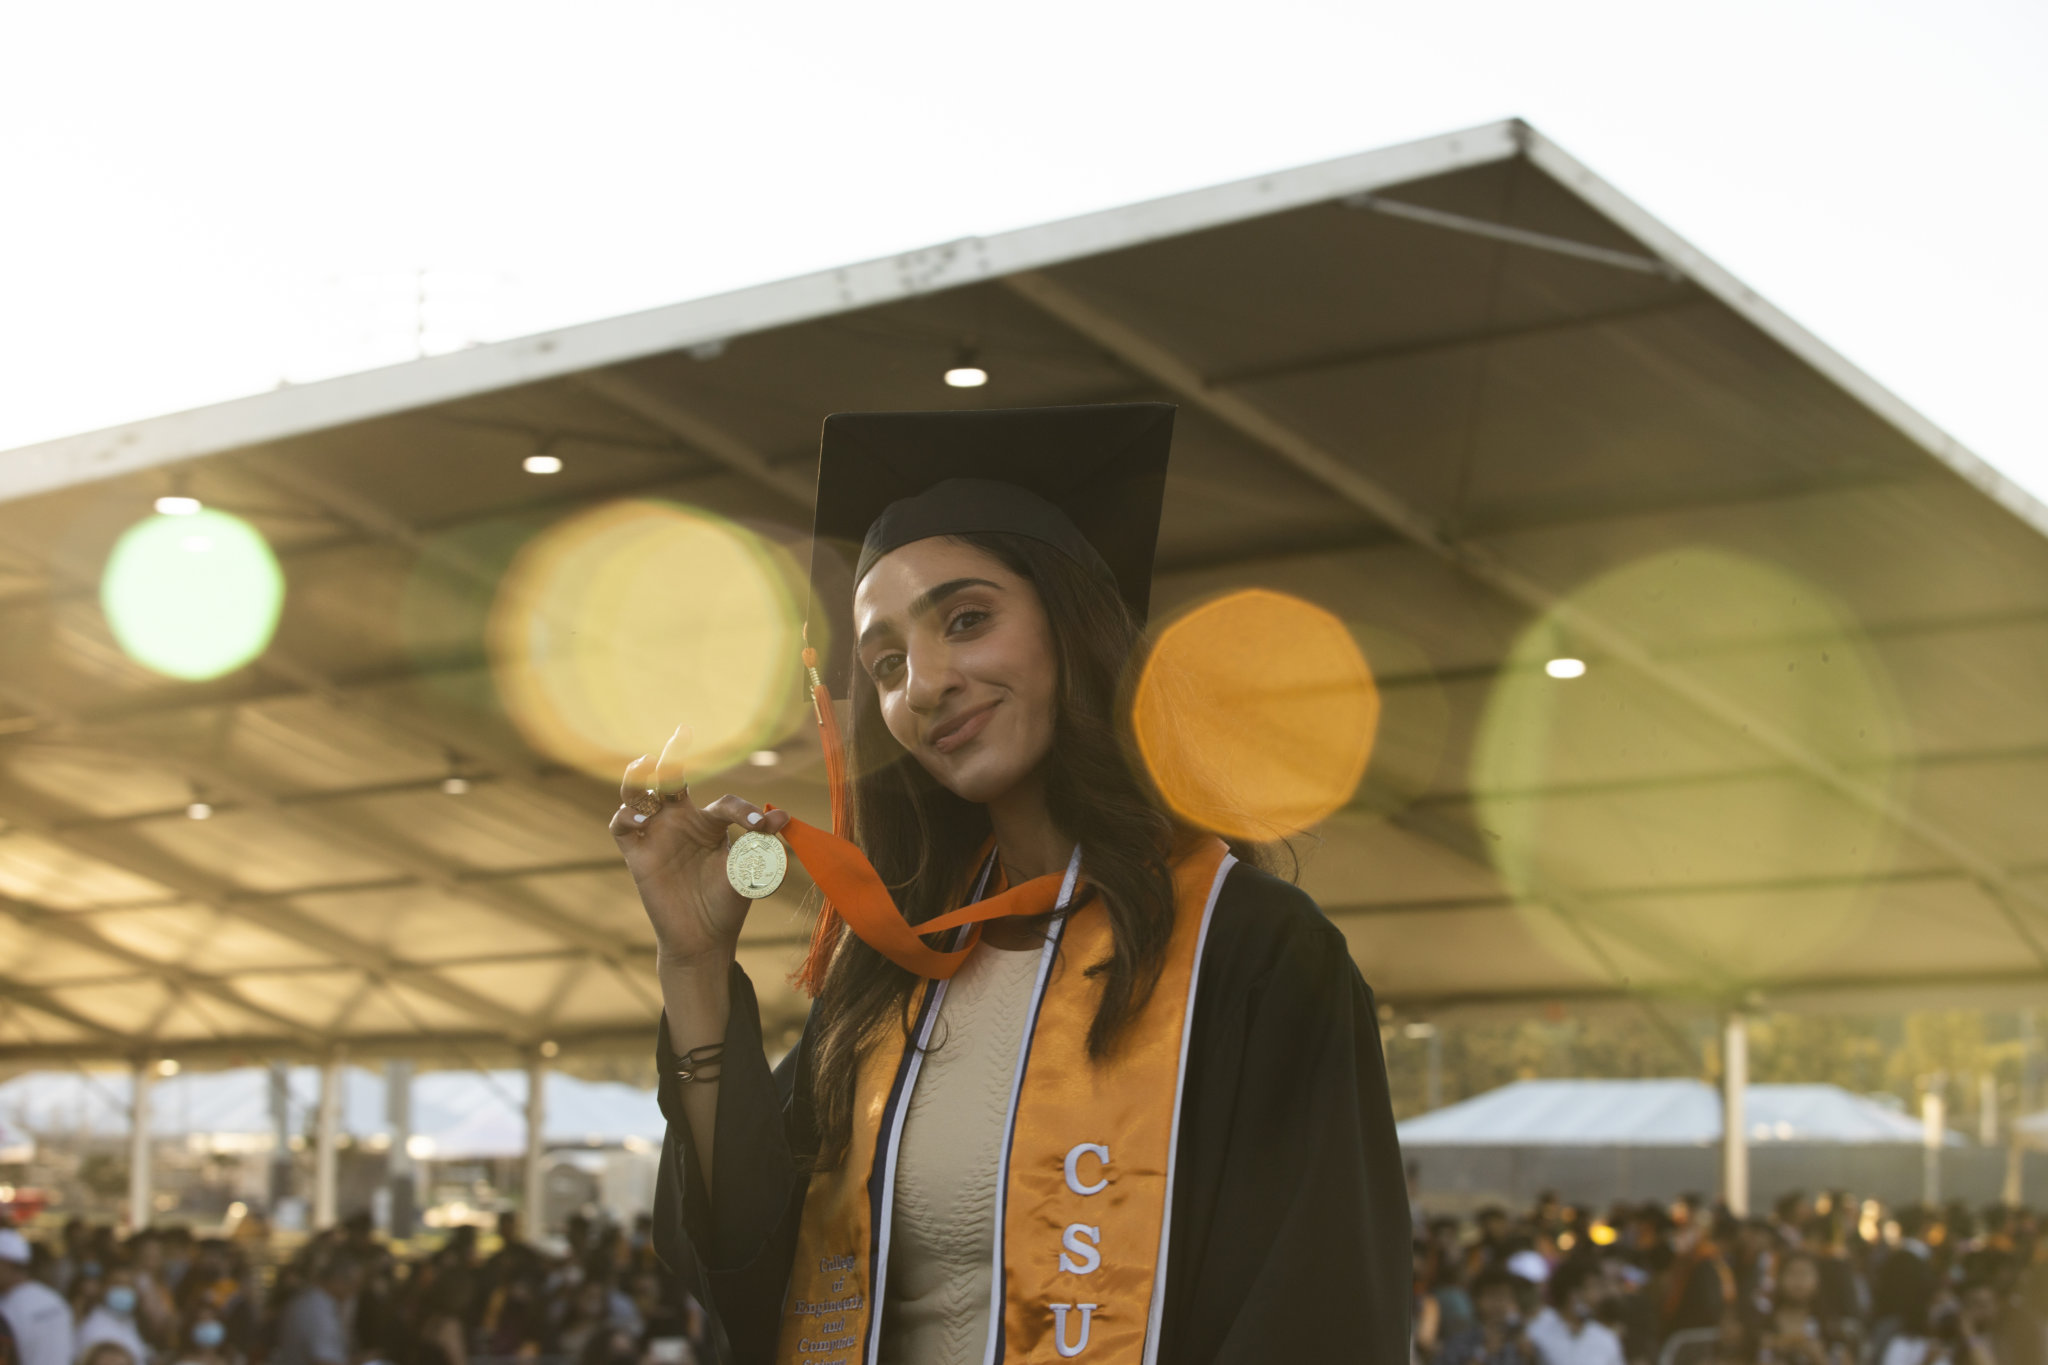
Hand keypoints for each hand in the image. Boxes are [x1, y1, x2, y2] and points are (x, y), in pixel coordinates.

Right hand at [607, 725, 792, 968]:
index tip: (761, 829)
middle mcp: (681, 822)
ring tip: (647, 763)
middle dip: (674, 752)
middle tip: (683, 732)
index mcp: (710, 823)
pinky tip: (640, 818)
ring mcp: (656, 835)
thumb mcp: (749, 872)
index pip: (725, 803)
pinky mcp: (637, 854)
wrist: (704, 939)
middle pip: (671, 777)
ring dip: (639, 775)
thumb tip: (782, 816)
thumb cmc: (727, 903)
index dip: (744, 812)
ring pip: (638, 793)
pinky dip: (626, 815)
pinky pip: (621, 825)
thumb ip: (761, 843)